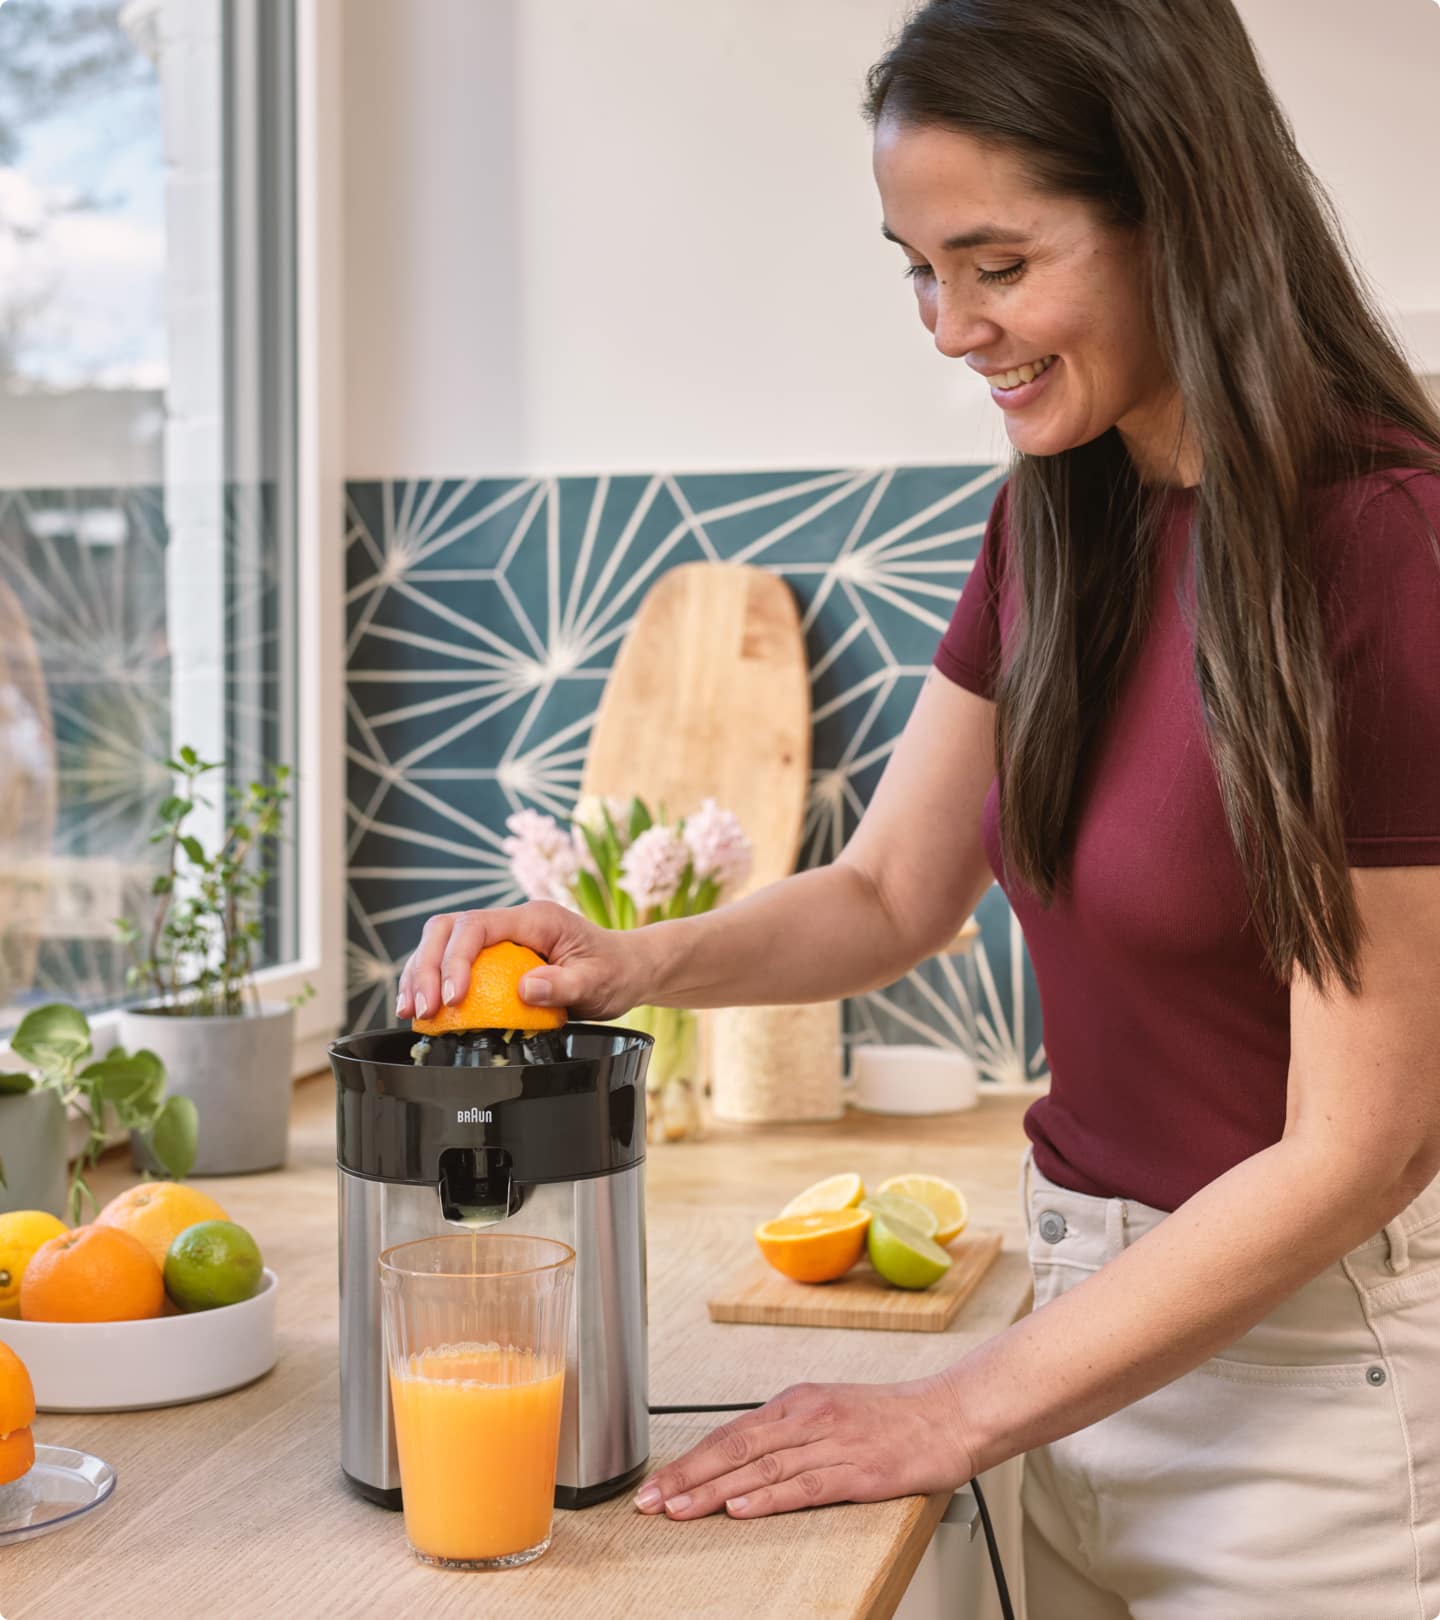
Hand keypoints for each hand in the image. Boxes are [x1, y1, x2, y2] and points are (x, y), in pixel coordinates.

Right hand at [394, 901, 648, 1022]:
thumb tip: (525, 991)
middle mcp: (511, 922)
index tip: (453, 998)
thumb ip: (564, 985)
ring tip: (411, 1013)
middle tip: (421, 1009)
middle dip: (426, 967)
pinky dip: (432, 984)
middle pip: (447, 929)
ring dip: (419, 975)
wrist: (626, 970)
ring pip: (441, 943)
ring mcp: (500, 938)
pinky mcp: (494, 958)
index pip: (478, 926)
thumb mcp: (598, 982)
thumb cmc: (615, 972)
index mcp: (534, 918)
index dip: (456, 959)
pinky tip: (425, 1013)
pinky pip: (451, 963)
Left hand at [634, 1374, 977, 1520]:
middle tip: (649, 1501)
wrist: (949, 1414)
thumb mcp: (830, 1413)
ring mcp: (832, 1443)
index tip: (654, 1484)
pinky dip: (769, 1498)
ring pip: (761, 1468)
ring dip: (713, 1491)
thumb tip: (744, 1461)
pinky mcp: (858, 1471)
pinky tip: (741, 1508)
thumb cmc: (892, 1418)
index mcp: (797, 1403)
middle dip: (686, 1477)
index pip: (729, 1433)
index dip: (688, 1461)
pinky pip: (805, 1486)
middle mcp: (808, 1418)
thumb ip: (789, 1434)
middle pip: (734, 1448)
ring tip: (678, 1510)